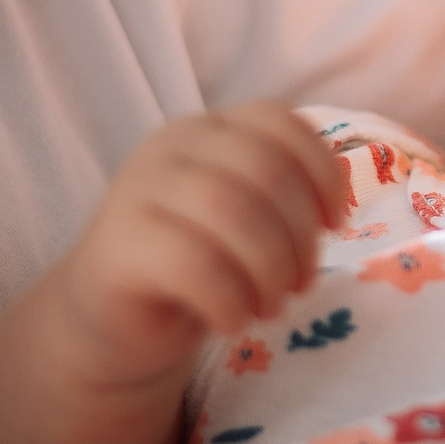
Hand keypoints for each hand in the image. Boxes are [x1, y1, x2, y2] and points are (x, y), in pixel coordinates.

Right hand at [48, 103, 348, 395]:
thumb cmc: (193, 268)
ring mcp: (136, 191)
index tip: (334, 225)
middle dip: (300, 235)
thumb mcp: (246, 221)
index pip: (277, 121)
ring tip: (270, 307)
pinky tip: (233, 322)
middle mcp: (169, 148)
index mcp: (206, 131)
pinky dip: (230, 300)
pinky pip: (194, 264)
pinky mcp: (118, 246)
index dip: (320, 171)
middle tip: (300, 285)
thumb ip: (282, 196)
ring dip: (270, 271)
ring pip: (231, 212)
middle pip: (264, 170)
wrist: (110, 321)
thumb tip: (334, 210)